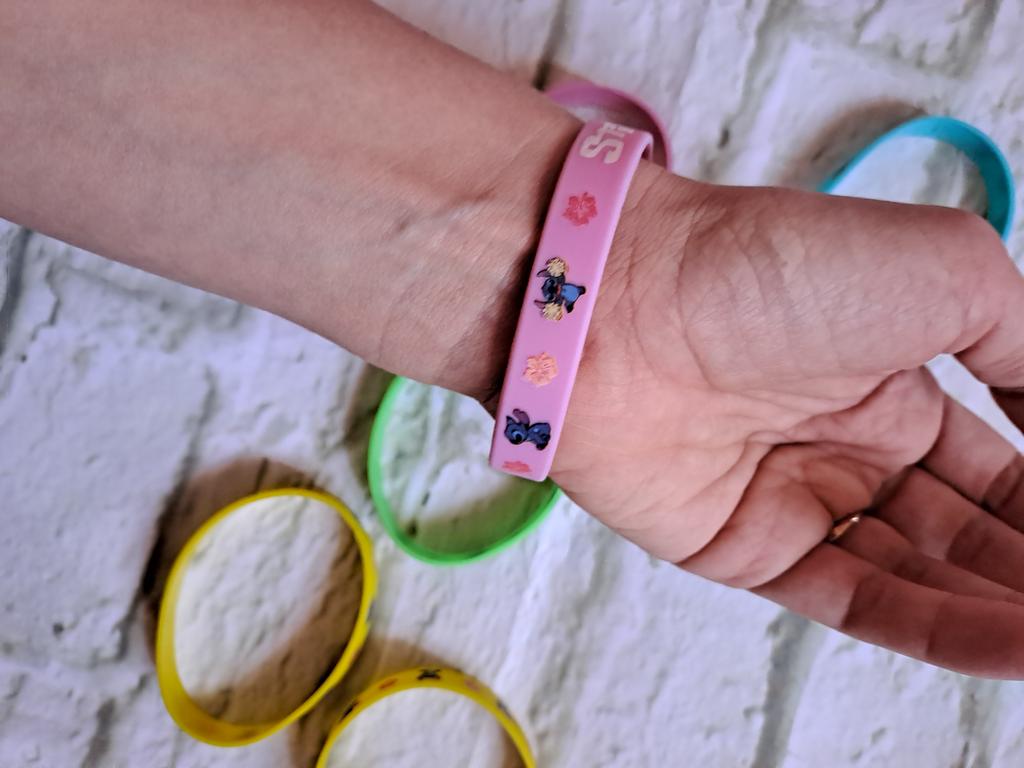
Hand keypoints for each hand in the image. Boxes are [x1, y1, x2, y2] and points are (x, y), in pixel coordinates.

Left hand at [552, 165, 1023, 678]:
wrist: (623, 301)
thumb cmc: (771, 267)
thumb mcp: (947, 270)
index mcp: (893, 379)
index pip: (1003, 467)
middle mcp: (846, 444)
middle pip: (966, 530)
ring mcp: (795, 499)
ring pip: (922, 576)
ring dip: (1002, 610)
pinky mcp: (744, 549)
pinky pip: (857, 601)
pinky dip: (941, 630)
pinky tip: (1016, 646)